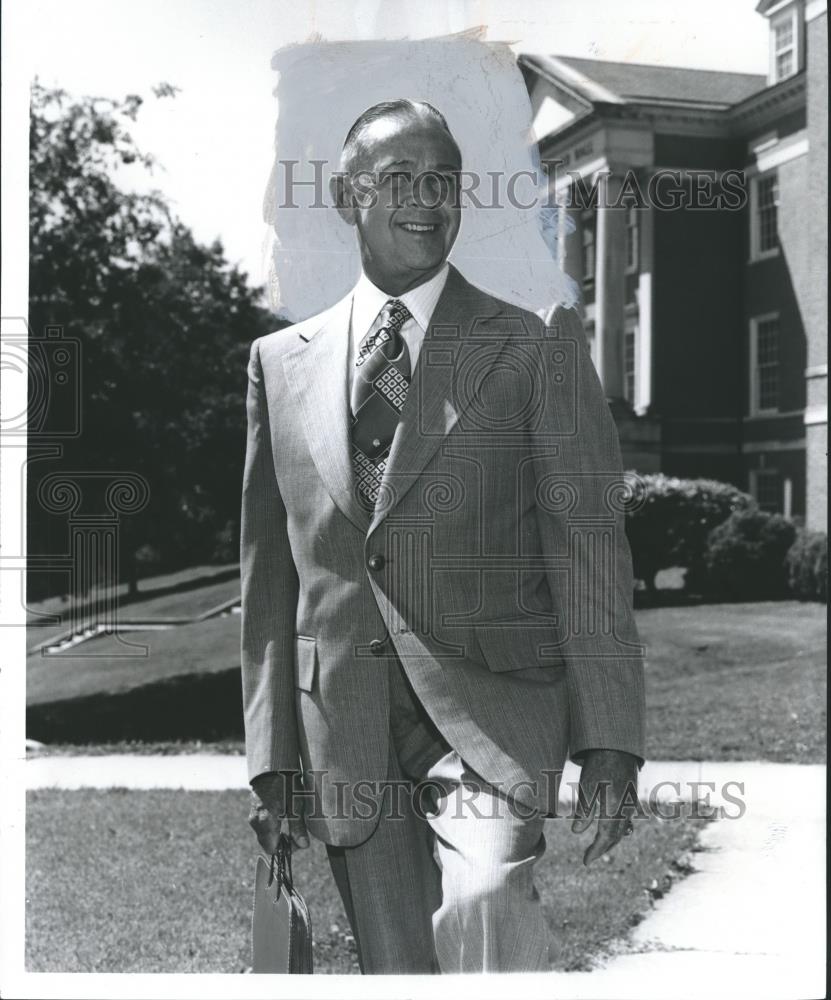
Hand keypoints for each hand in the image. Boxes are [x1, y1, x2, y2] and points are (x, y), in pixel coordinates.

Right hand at [248, 771, 308, 852]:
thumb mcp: (296, 805)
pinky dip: (272, 827)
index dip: (286, 849)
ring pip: (264, 836)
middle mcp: (256, 822)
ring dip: (277, 834)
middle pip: (268, 844)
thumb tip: (304, 846)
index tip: (297, 839)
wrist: (271, 765)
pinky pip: (262, 827)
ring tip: (291, 819)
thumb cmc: (286, 783)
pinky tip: (283, 814)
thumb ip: (298, 827)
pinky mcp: (253, 811)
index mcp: (266, 822)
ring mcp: (253, 817)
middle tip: (296, 830)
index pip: (272, 850)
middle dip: (282, 842)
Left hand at [571, 749, 638, 865]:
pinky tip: (611, 828)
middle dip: (603, 848)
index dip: (596, 851)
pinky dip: (618, 828)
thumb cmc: (598, 765)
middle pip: (616, 836)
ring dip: (611, 839)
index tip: (586, 861)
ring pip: (622, 828)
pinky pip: (626, 819)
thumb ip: (584, 811)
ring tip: (598, 846)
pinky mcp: (631, 796)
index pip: (606, 837)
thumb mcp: (587, 786)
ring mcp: (630, 802)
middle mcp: (625, 808)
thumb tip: (576, 832)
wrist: (617, 746)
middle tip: (589, 857)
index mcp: (614, 808)